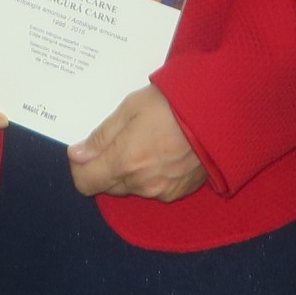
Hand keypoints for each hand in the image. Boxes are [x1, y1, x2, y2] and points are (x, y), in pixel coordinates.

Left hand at [67, 86, 205, 201]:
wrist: (218, 112)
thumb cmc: (173, 103)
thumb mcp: (131, 108)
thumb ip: (101, 135)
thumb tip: (77, 154)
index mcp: (125, 161)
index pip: (86, 182)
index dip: (80, 167)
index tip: (86, 150)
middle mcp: (141, 183)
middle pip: (107, 186)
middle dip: (106, 167)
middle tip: (120, 139)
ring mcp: (162, 191)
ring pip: (131, 188)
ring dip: (129, 172)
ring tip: (146, 142)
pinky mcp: (179, 192)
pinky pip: (154, 190)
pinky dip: (151, 176)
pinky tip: (163, 152)